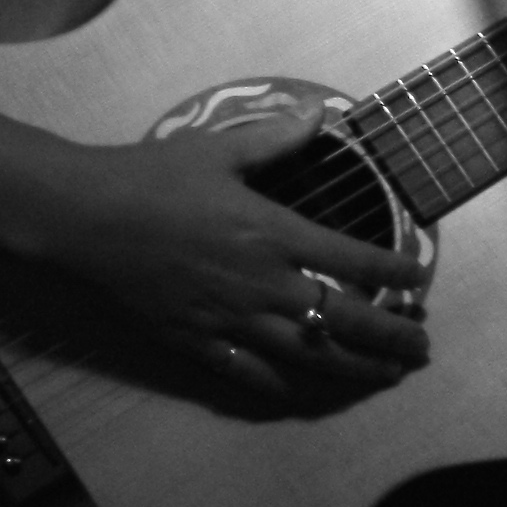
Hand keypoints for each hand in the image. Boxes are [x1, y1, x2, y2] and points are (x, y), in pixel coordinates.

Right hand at [0, 107, 434, 406]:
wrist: (84, 220)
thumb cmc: (150, 178)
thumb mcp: (217, 148)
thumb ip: (274, 136)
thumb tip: (318, 114)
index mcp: (273, 232)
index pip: (354, 260)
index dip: (396, 272)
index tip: (419, 277)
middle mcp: (261, 284)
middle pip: (345, 321)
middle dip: (392, 336)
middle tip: (421, 345)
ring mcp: (231, 320)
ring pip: (309, 358)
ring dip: (356, 370)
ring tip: (387, 376)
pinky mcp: (198, 344)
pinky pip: (253, 377)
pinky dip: (289, 388)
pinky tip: (309, 392)